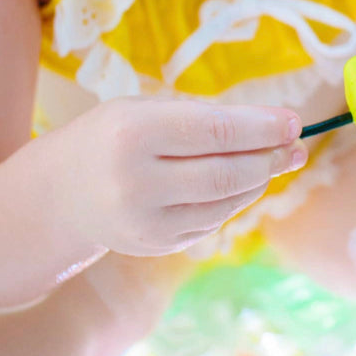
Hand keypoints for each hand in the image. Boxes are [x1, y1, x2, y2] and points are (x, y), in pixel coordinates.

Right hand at [55, 97, 305, 256]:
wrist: (59, 194)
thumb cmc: (112, 137)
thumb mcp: (146, 109)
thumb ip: (206, 117)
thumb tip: (276, 129)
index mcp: (133, 132)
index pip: (216, 131)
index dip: (263, 128)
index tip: (294, 122)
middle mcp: (136, 181)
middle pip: (227, 173)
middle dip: (270, 158)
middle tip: (296, 147)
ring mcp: (145, 221)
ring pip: (225, 202)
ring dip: (259, 180)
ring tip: (276, 161)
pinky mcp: (155, 245)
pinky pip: (212, 222)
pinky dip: (234, 200)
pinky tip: (241, 182)